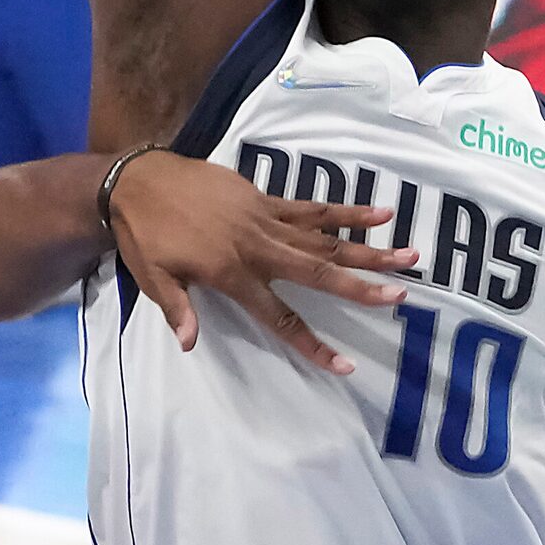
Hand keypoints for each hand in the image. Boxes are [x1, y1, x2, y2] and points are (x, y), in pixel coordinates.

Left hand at [105, 151, 419, 374]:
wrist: (138, 179)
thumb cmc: (144, 234)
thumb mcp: (153, 277)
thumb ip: (177, 309)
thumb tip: (190, 345)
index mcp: (232, 273)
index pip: (279, 316)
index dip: (312, 343)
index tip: (344, 365)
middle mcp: (257, 247)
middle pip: (318, 272)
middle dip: (361, 286)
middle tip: (400, 295)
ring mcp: (265, 219)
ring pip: (324, 238)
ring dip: (366, 247)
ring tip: (407, 253)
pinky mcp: (265, 199)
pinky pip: (311, 207)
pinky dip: (344, 210)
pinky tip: (378, 209)